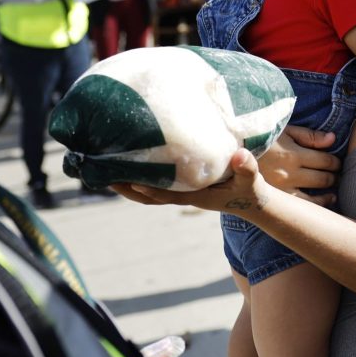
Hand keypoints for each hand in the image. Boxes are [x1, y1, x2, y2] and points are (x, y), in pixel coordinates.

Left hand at [114, 148, 270, 214]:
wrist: (251, 202)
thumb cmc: (249, 191)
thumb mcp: (250, 180)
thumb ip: (247, 167)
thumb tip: (239, 154)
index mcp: (196, 196)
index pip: (168, 194)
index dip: (150, 188)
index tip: (132, 179)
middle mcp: (184, 195)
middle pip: (149, 196)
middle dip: (127, 188)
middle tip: (104, 174)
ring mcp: (182, 192)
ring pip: (149, 192)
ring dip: (128, 183)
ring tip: (107, 168)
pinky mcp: (183, 187)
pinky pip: (156, 184)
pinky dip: (141, 177)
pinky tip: (131, 164)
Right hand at [257, 125, 340, 204]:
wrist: (228, 153)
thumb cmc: (258, 138)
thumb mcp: (283, 131)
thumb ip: (309, 136)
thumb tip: (333, 139)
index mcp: (293, 154)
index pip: (325, 160)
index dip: (335, 162)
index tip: (336, 162)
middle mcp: (290, 174)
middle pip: (323, 178)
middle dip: (334, 176)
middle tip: (338, 175)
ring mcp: (282, 190)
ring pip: (315, 197)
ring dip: (329, 193)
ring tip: (333, 191)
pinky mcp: (274, 200)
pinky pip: (300, 207)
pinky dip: (315, 205)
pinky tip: (322, 203)